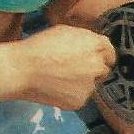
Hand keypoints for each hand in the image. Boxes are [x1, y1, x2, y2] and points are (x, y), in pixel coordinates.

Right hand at [0, 25, 116, 109]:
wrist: (23, 69)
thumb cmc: (41, 45)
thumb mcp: (66, 32)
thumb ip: (84, 40)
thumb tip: (91, 47)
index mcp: (96, 45)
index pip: (110, 51)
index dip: (102, 55)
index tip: (94, 57)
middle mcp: (97, 65)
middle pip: (103, 69)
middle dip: (93, 69)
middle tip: (74, 69)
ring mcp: (90, 86)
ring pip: (90, 85)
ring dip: (81, 82)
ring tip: (59, 79)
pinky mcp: (80, 101)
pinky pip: (79, 96)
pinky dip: (71, 94)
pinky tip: (56, 88)